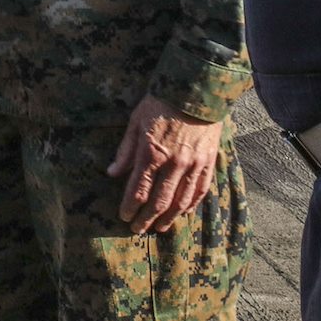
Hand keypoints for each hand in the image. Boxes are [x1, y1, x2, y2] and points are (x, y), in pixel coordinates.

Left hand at [107, 94, 220, 233]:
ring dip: (169, 218)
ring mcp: (193, 165)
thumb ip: (125, 151)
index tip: (124, 217)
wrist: (195, 91)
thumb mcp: (135, 122)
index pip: (138, 190)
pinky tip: (184, 213)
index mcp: (152, 153)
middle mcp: (174, 164)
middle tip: (138, 230)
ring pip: (181, 201)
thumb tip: (111, 173)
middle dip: (147, 219)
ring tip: (160, 227)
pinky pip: (200, 191)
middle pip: (159, 201)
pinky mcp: (208, 162)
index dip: (130, 207)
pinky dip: (192, 206)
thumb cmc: (160, 104)